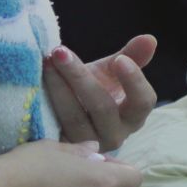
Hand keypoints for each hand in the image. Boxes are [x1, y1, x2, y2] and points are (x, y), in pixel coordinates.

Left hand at [43, 36, 157, 152]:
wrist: (68, 110)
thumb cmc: (95, 89)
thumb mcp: (113, 71)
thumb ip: (131, 56)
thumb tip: (150, 39)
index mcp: (133, 116)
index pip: (143, 102)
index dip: (134, 81)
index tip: (119, 59)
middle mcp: (115, 135)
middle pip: (103, 107)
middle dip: (80, 77)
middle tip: (59, 52)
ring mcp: (88, 145)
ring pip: (74, 117)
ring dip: (58, 86)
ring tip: (46, 62)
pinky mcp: (65, 148)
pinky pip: (55, 126)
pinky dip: (46, 101)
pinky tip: (36, 81)